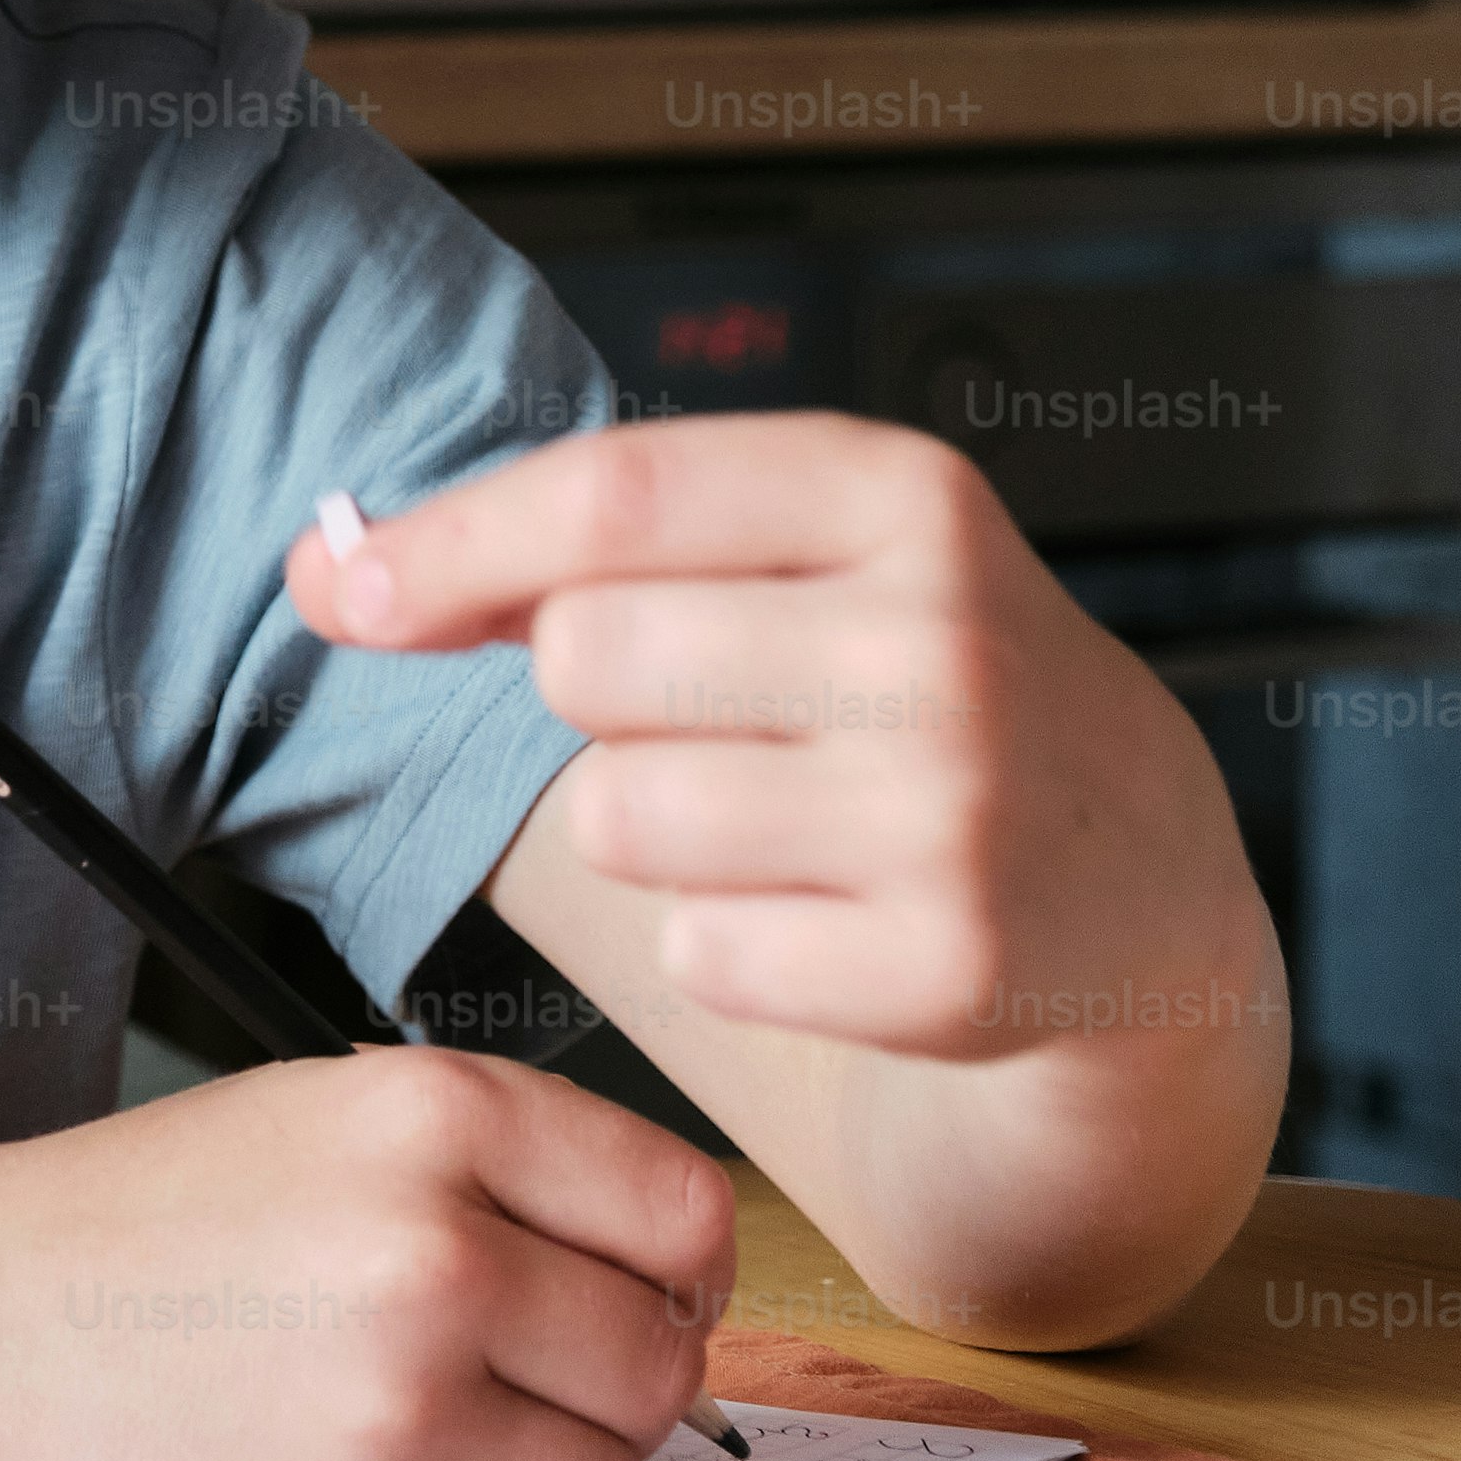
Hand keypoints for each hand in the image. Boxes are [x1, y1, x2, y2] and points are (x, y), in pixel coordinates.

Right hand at [0, 1048, 730, 1460]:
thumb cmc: (139, 1228)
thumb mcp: (324, 1119)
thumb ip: (502, 1168)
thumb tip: (676, 1271)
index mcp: (438, 1114)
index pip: (687, 1213)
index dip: (676, 1274)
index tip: (635, 1298)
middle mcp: (440, 1245)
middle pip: (662, 1360)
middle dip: (610, 1385)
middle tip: (514, 1379)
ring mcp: (403, 1392)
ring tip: (422, 1427)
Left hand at [295, 413, 1263, 1063]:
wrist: (1135, 873)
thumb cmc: (915, 684)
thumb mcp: (801, 556)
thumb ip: (572, 548)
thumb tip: (326, 570)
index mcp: (900, 494)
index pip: (613, 494)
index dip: (447, 544)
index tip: (330, 589)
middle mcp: (940, 637)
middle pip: (589, 656)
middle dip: (595, 698)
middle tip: (706, 719)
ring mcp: (954, 808)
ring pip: (624, 818)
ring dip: (652, 833)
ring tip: (776, 821)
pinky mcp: (948, 967)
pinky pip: (696, 957)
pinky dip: (724, 948)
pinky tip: (826, 917)